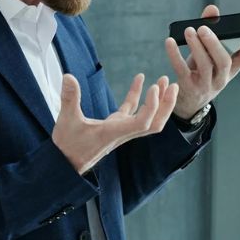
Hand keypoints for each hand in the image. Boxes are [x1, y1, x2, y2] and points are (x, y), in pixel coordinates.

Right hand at [52, 73, 178, 173]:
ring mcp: (120, 129)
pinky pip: (132, 109)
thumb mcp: (66, 120)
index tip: (155, 87)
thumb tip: (68, 76)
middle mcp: (123, 132)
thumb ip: (69, 98)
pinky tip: (140, 78)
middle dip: (166, 106)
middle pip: (154, 123)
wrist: (65, 162)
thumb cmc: (67, 145)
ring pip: (147, 117)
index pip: (143, 123)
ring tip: (165, 81)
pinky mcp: (115, 125)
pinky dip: (138, 95)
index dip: (152, 106)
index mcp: (115, 132)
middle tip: (174, 85)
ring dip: (158, 101)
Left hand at [163, 4, 239, 119]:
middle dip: (214, 44)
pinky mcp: (188, 87)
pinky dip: (175, 55)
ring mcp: (205, 85)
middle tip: (203, 28)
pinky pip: (182, 70)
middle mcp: (220, 79)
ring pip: (204, 66)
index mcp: (229, 70)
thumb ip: (210, 30)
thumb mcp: (208, 54)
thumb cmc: (200, 72)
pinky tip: (170, 42)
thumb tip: (212, 9)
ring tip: (189, 31)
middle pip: (223, 62)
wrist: (188, 102)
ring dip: (196, 47)